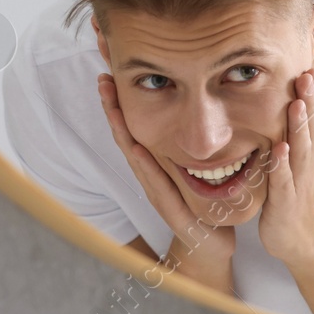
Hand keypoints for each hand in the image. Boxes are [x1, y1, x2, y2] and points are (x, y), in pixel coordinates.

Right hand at [97, 73, 234, 289]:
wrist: (211, 247)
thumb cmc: (204, 205)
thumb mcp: (197, 168)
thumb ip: (192, 142)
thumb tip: (199, 110)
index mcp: (156, 163)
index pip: (135, 124)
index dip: (123, 98)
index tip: (112, 66)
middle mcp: (150, 175)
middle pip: (126, 133)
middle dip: (113, 103)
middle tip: (102, 72)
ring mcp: (157, 192)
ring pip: (134, 154)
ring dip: (120, 125)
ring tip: (110, 98)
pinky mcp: (172, 211)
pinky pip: (157, 184)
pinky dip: (146, 165)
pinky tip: (136, 146)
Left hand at [258, 68, 313, 268]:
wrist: (302, 238)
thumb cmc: (295, 196)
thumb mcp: (297, 160)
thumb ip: (295, 132)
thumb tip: (294, 100)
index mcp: (308, 151)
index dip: (313, 92)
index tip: (310, 62)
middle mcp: (307, 162)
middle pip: (311, 127)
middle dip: (310, 100)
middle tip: (307, 72)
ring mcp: (298, 181)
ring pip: (300, 149)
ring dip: (299, 126)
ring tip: (297, 103)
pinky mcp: (284, 201)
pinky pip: (284, 180)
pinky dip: (282, 164)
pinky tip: (279, 148)